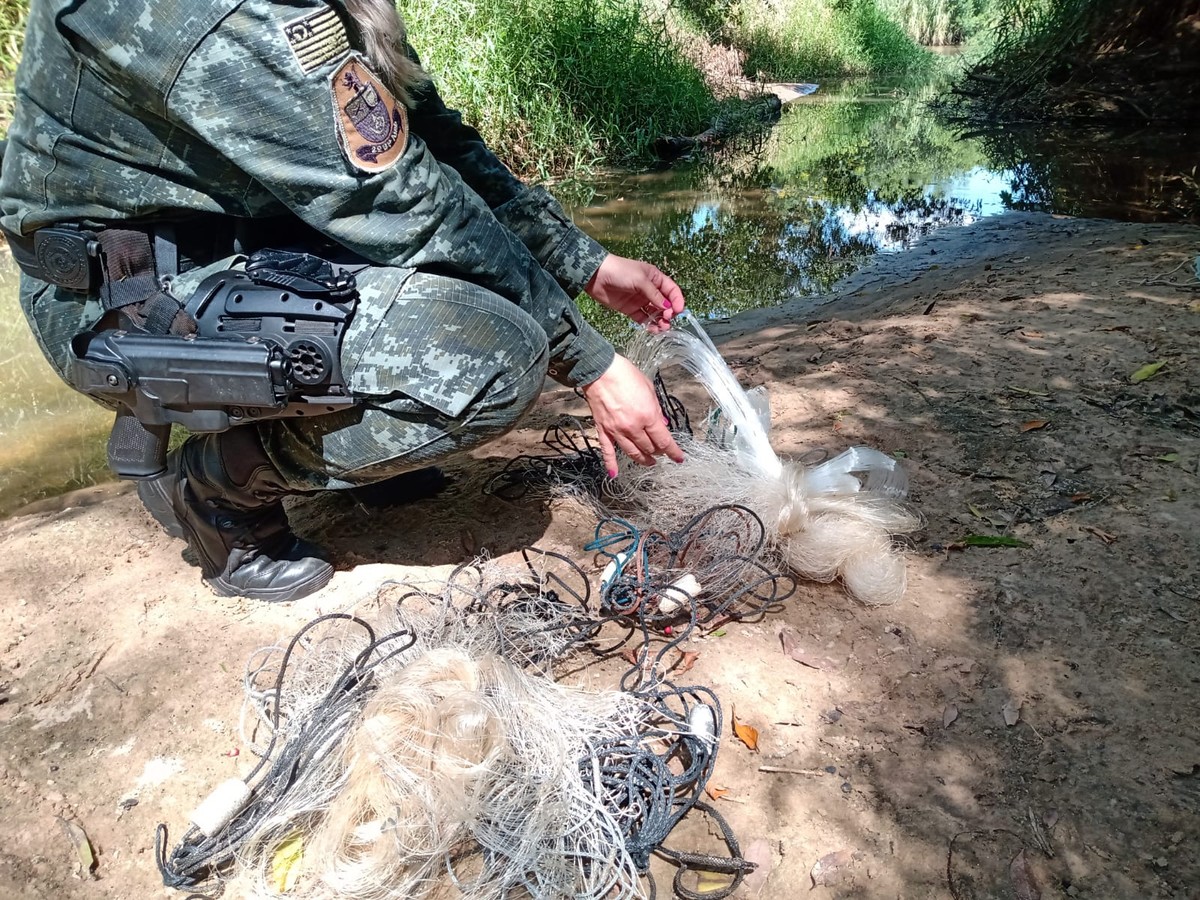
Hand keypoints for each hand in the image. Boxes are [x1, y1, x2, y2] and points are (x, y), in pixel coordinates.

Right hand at [580, 354, 684, 472]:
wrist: (600, 370)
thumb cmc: (625, 374)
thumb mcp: (649, 388)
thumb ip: (657, 408)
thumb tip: (662, 422)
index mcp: (648, 416)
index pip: (664, 441)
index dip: (674, 452)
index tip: (679, 458)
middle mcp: (633, 427)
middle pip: (649, 448)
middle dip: (658, 452)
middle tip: (662, 452)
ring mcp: (617, 430)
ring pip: (633, 453)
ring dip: (643, 460)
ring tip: (649, 462)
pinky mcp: (603, 430)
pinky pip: (608, 451)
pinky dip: (611, 464)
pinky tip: (615, 474)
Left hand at [584, 254, 684, 333]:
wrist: (596, 276)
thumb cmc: (620, 272)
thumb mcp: (640, 280)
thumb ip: (654, 295)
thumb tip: (667, 308)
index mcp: (655, 278)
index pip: (671, 290)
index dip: (677, 300)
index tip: (678, 311)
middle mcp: (650, 290)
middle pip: (665, 304)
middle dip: (669, 313)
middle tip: (667, 319)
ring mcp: (640, 300)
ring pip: (655, 313)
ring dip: (660, 321)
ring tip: (662, 328)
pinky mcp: (630, 309)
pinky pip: (643, 319)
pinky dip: (649, 325)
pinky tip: (652, 329)